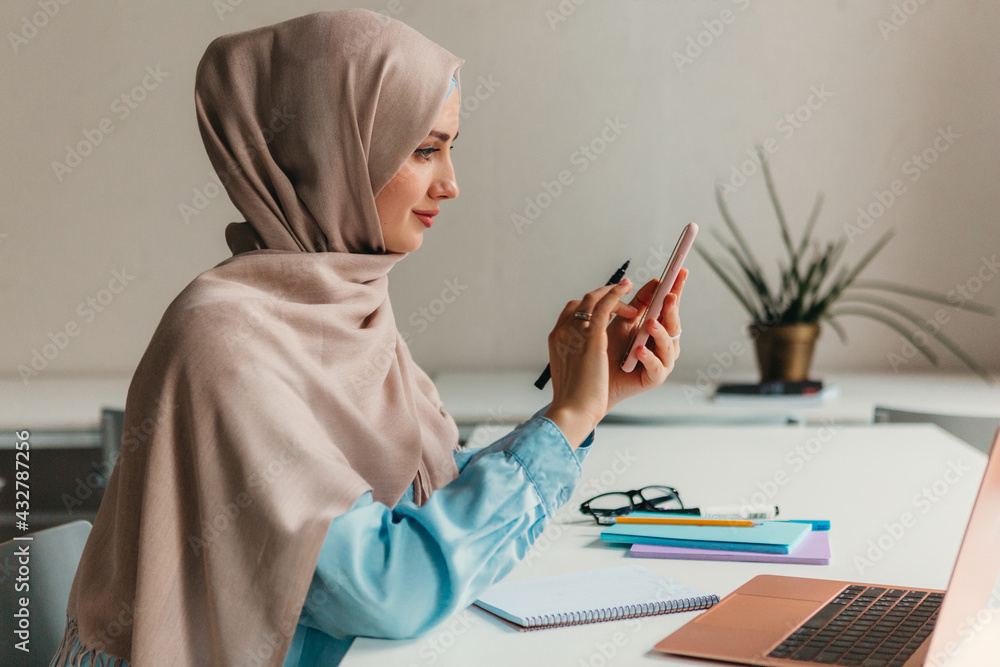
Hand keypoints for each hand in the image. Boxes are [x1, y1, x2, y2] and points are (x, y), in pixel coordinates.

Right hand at [543, 279, 638, 446]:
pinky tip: (628, 289)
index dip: (589, 306)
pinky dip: (616, 294)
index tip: (605, 306)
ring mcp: (575, 331)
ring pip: (594, 299)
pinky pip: (605, 306)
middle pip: (582, 302)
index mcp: (556, 339)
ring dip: (612, 292)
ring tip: (627, 290)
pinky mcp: (592, 336)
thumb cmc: (574, 400)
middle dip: (602, 295)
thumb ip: (576, 357)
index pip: (571, 311)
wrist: (572, 409)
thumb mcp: (571, 372)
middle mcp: (563, 330)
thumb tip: (584, 358)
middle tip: (620, 294)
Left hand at [606, 268, 687, 410]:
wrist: (594, 381)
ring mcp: (661, 361)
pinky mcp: (653, 378)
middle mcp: (664, 344)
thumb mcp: (623, 322)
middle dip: (671, 309)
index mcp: (658, 327)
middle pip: (673, 324)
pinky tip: (639, 350)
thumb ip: (640, 304)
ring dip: (660, 333)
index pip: (670, 306)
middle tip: (668, 297)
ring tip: (650, 324)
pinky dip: (648, 357)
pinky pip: (656, 367)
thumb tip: (654, 281)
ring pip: (668, 346)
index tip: (680, 271)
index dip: (676, 288)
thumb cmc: (608, 351)